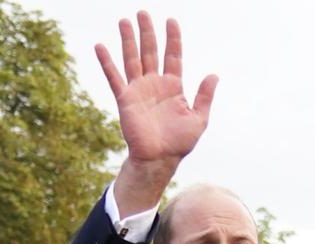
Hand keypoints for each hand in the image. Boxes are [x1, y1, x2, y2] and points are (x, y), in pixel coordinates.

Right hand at [96, 12, 217, 213]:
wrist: (160, 158)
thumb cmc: (180, 141)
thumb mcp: (199, 118)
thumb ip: (204, 96)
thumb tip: (214, 75)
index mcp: (174, 87)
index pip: (173, 56)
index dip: (173, 39)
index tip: (171, 20)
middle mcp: (155, 84)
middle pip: (151, 52)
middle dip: (148, 32)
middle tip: (143, 13)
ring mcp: (139, 90)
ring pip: (132, 59)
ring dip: (128, 40)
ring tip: (125, 21)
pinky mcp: (125, 99)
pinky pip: (114, 77)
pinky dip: (107, 62)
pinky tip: (101, 46)